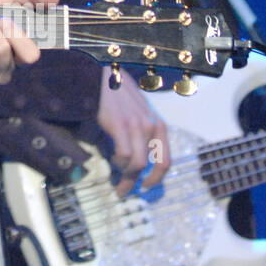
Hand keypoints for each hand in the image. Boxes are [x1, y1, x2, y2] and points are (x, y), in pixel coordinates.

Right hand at [97, 66, 169, 195]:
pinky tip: (110, 158)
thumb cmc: (115, 91)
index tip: (146, 186)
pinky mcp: (121, 125)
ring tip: (116, 181)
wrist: (99, 75)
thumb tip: (133, 152)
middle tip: (124, 191)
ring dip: (126, 176)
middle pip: (152, 164)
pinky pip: (124, 154)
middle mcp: (151, 125)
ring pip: (138, 163)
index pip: (166, 159)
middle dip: (138, 181)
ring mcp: (137, 125)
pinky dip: (117, 161)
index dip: (157, 177)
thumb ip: (139, 128)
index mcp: (157, 123)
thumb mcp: (134, 109)